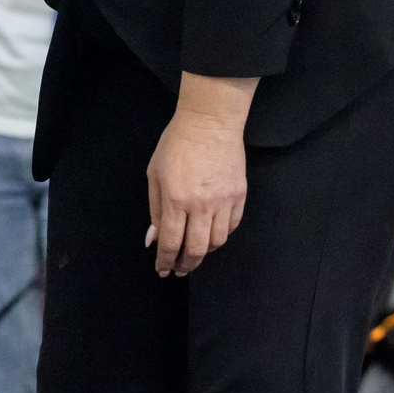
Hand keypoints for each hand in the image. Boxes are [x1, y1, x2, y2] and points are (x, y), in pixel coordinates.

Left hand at [146, 74, 257, 277]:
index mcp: (177, 199)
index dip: (165, 261)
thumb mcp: (155, 174)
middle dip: (186, 264)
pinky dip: (221, 235)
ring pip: (217, 242)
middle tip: (179, 269)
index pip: (171, 242)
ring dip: (205, 252)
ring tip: (195, 252)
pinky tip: (211, 235)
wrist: (211, 122)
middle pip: (197, 249)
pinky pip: (232, 226)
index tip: (162, 270)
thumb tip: (153, 239)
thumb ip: (155, 210)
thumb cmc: (176, 144)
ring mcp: (224, 201)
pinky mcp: (240, 195)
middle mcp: (202, 205)